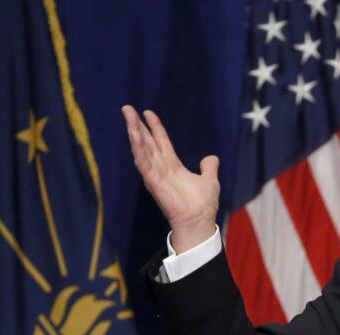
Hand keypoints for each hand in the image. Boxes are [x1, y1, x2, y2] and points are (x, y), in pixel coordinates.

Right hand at [122, 105, 219, 252]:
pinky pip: (143, 162)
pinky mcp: (153, 181)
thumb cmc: (203, 204)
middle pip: (147, 142)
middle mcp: (161, 168)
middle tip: (127, 108)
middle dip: (137, 125)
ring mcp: (155, 174)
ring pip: (142, 149)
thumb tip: (212, 157)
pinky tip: (134, 135)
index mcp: (172, 165)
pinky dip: (138, 149)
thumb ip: (209, 167)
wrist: (199, 221)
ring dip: (134, 133)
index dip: (154, 127)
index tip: (147, 112)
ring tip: (128, 117)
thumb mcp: (209, 180)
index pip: (161, 141)